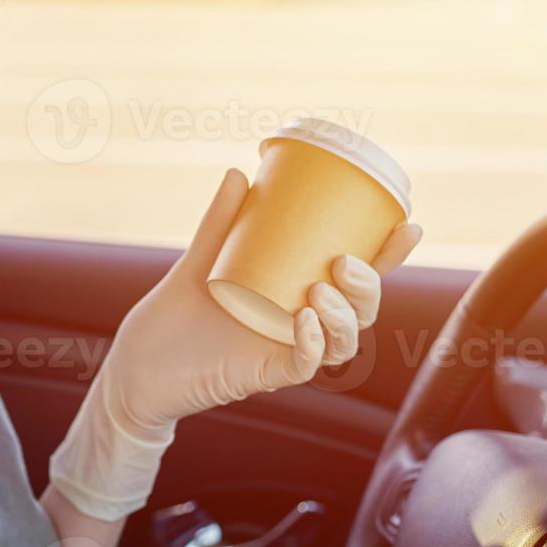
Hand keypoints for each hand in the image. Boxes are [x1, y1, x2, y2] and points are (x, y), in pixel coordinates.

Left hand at [111, 168, 421, 430]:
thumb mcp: (202, 257)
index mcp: (298, 290)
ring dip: (344, 315)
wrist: (139, 359)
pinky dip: (313, 345)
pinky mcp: (267, 373)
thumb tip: (241, 173)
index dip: (389, 255)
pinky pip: (305, 364)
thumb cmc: (176, 312)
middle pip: (361, 308)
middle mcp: (303, 321)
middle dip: (368, 285)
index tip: (407, 226)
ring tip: (319, 291)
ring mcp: (288, 349)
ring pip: (344, 338)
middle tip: (343, 262)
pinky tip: (305, 321)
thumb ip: (222, 221)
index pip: (357, 274)